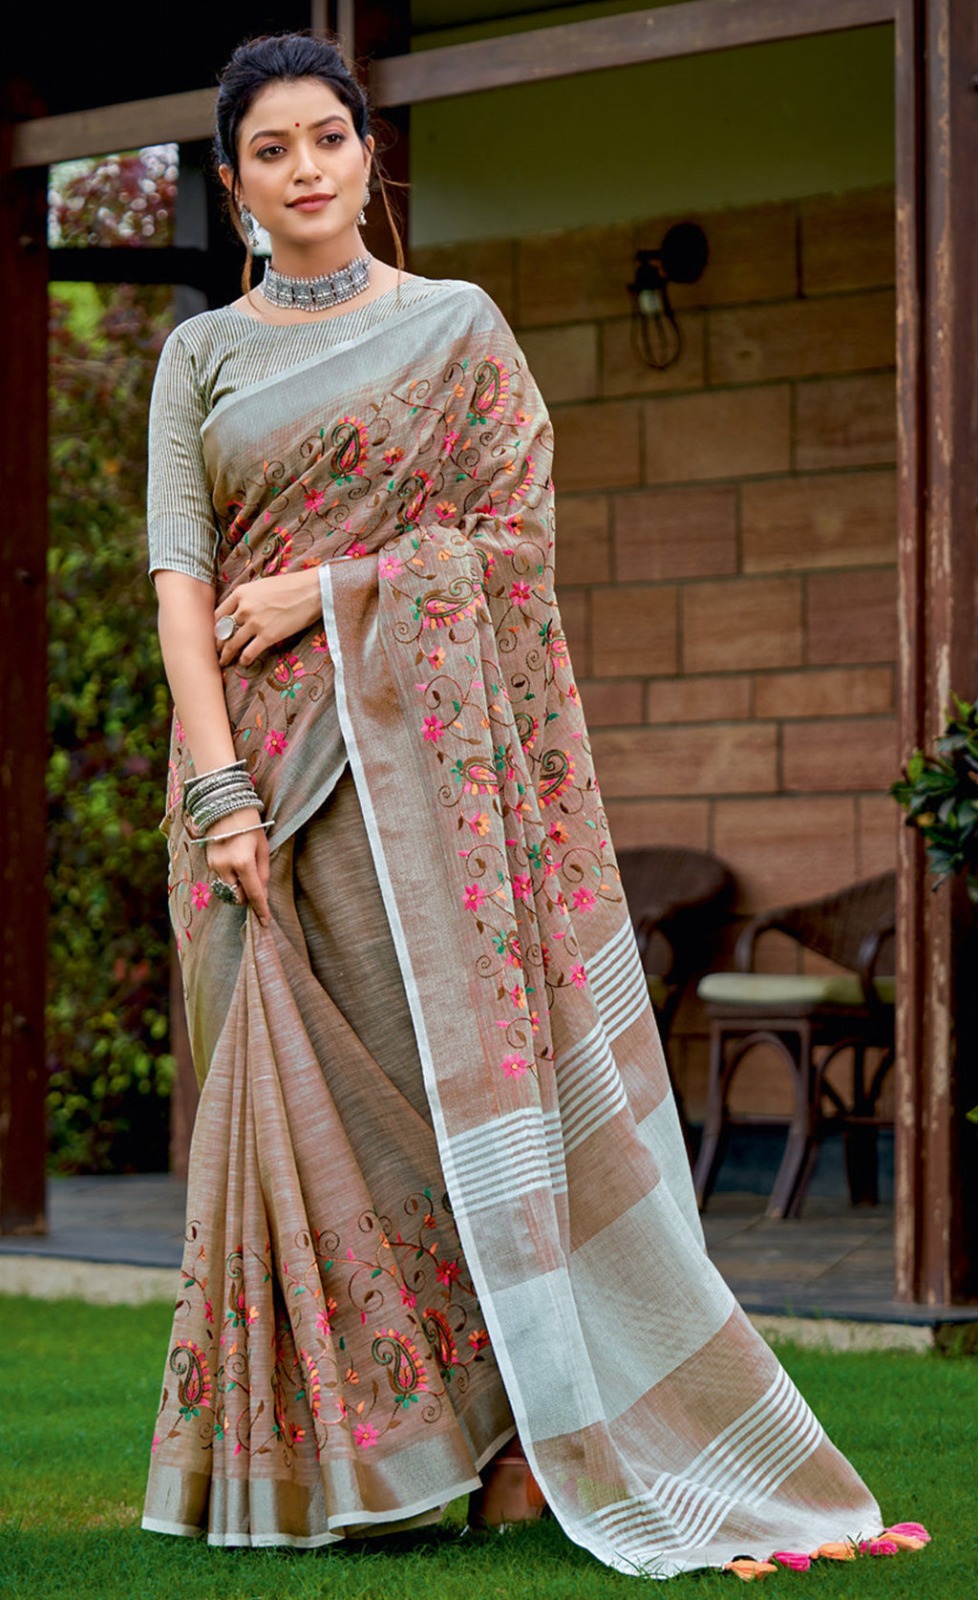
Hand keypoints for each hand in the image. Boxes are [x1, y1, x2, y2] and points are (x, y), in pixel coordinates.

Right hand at [204, 807, 270, 925]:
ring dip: (238, 887)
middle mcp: (226, 867)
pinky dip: (230, 878)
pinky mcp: (208, 862)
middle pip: (238, 896)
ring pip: (228, 889)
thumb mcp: (263, 848)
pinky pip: (221, 878)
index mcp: (243, 862)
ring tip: (245, 870)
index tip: (264, 921)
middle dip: (247, 896)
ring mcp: (214, 865)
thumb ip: (263, 874)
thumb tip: (262, 896)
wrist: (225, 807)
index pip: (253, 893)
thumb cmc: (250, 826)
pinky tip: (235, 862)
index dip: (260, 909)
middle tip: (255, 885)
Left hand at [215, 569, 322, 668]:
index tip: (218, 634)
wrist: (312, 591)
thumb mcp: (261, 585)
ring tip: (225, 661)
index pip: (218, 614)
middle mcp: (244, 608)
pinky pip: (249, 653)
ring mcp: (255, 623)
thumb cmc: (290, 586)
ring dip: (227, 655)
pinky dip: (244, 660)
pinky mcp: (268, 636)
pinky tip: (244, 663)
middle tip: (218, 651)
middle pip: (223, 631)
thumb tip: (240, 610)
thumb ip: (248, 597)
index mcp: (241, 593)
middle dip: (219, 643)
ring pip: (232, 644)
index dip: (216, 627)